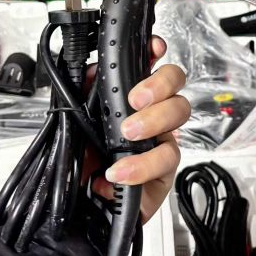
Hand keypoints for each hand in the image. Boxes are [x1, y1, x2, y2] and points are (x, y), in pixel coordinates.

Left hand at [87, 36, 189, 222]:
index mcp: (134, 101)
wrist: (79, 207)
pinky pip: (164, 163)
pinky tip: (117, 172)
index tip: (154, 48)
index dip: (158, 53)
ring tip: (126, 136)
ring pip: (178, 120)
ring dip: (153, 122)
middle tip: (136, 99)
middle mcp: (153, 118)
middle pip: (176, 88)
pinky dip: (140, 166)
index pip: (154, 68)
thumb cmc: (85, 160)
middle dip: (160, 86)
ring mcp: (161, 143)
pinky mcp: (163, 174)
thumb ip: (85, 93)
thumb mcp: (77, 122)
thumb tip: (92, 72)